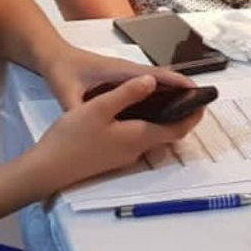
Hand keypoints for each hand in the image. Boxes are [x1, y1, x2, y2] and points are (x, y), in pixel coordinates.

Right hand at [24, 75, 203, 192]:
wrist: (49, 168)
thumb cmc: (72, 138)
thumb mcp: (98, 108)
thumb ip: (126, 94)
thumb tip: (152, 82)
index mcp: (137, 136)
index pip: (176, 128)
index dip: (192, 115)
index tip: (201, 100)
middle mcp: (135, 149)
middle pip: (166, 133)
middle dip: (179, 115)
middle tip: (183, 95)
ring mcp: (122, 155)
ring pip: (151, 135)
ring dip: (161, 119)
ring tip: (161, 97)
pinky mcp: (111, 155)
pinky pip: (136, 138)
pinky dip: (145, 123)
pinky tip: (132, 111)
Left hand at [39, 41, 194, 111]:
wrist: (53, 56)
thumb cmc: (61, 70)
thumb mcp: (66, 91)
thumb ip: (75, 106)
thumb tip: (84, 123)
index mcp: (118, 70)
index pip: (154, 75)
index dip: (177, 83)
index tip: (196, 92)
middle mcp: (126, 70)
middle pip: (162, 79)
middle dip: (183, 91)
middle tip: (200, 109)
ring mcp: (125, 74)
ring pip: (156, 83)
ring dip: (173, 94)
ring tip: (188, 114)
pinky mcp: (121, 80)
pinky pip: (147, 87)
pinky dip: (161, 95)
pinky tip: (163, 112)